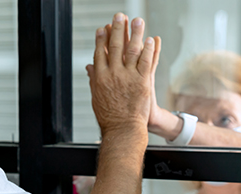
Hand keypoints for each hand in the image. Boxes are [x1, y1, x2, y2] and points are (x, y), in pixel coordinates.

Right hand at [86, 13, 160, 138]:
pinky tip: (151, 40)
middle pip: (115, 46)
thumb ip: (94, 79)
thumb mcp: (96, 98)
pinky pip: (146, 61)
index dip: (101, 39)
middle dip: (117, 29)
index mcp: (100, 78)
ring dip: (135, 33)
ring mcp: (128, 77)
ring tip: (138, 21)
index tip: (103, 28)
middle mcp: (113, 75)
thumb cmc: (109, 117)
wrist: (123, 130)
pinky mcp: (142, 81)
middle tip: (120, 16)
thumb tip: (90, 67)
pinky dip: (149, 49)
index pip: (99, 53)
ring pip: (132, 50)